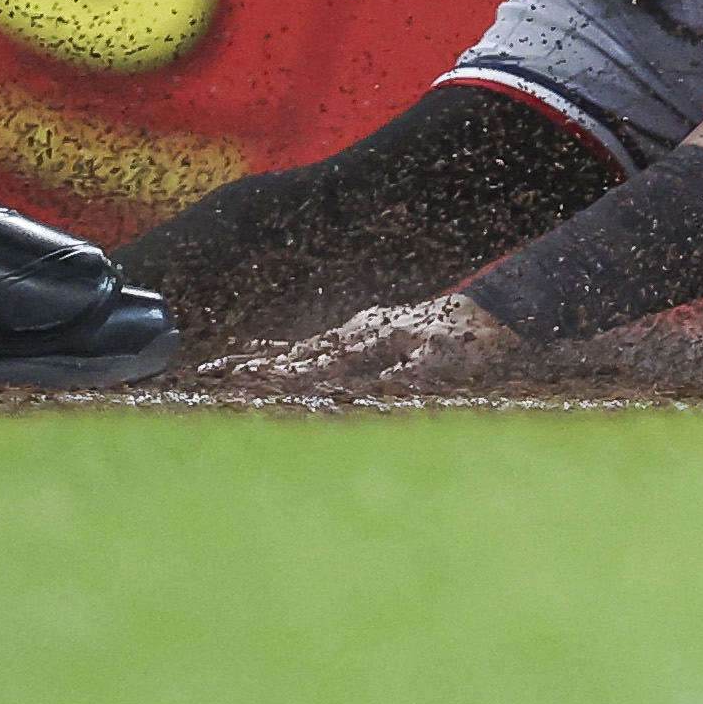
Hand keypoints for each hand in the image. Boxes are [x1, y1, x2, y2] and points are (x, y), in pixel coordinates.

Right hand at [201, 292, 512, 390]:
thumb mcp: (443, 360)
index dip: (279, 375)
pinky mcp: (367, 336)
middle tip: (207, 376)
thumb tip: (373, 387)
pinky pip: (320, 349)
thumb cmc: (470, 342)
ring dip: (262, 360)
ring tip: (221, 369)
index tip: (244, 384)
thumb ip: (405, 374)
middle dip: (251, 366)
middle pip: (295, 353)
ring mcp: (360, 332)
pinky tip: (271, 362)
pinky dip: (289, 356)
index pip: (314, 362)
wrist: (495, 316)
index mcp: (369, 337)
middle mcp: (357, 331)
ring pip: (302, 348)